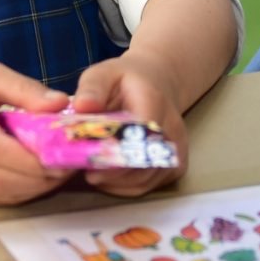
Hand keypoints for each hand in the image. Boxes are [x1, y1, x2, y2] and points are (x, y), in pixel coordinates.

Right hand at [0, 63, 71, 205]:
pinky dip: (23, 192)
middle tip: (70, 163)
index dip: (32, 156)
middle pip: (0, 179)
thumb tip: (61, 104)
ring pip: (0, 195)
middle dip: (40, 178)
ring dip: (36, 188)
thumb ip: (22, 88)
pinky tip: (41, 176)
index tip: (63, 150)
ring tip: (61, 169)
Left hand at [71, 52, 189, 196]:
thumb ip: (93, 87)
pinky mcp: (176, 165)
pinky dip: (127, 187)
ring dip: (117, 182)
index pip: (139, 133)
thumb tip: (82, 106)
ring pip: (146, 179)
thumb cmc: (124, 81)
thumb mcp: (104, 73)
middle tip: (87, 172)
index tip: (90, 159)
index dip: (115, 150)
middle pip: (144, 162)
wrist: (158, 84)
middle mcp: (172, 127)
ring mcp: (177, 149)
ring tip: (94, 173)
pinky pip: (150, 185)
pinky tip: (110, 177)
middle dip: (112, 172)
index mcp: (154, 101)